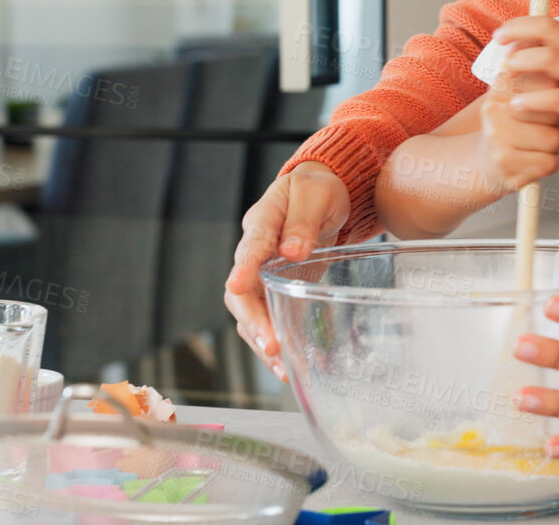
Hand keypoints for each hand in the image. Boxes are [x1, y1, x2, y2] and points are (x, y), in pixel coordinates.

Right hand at [224, 162, 349, 380]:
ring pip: (249, 311)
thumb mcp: (316, 195)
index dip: (243, 268)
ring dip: (262, 340)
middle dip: (253, 320)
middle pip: (241, 291)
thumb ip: (304, 221)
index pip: (250, 246)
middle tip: (271, 346)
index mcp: (263, 220)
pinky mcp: (272, 287)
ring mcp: (260, 271)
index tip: (238, 287)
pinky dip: (274, 340)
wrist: (321, 193)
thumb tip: (291, 250)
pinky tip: (288, 365)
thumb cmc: (317, 189)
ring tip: (282, 368)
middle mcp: (254, 250)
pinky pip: (266, 316)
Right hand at [474, 81, 558, 194]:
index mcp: (501, 85)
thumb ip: (545, 85)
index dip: (558, 99)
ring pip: (554, 139)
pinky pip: (549, 163)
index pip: (550, 84)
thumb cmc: (512, 127)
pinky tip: (534, 161)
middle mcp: (495, 108)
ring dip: (555, 147)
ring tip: (538, 146)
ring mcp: (497, 136)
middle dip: (557, 124)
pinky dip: (549, 165)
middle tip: (542, 129)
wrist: (484, 161)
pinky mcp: (505, 162)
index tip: (545, 107)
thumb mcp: (522, 98)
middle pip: (555, 112)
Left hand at [494, 17, 558, 149]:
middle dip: (515, 33)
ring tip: (507, 74)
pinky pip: (554, 98)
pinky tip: (519, 105)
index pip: (552, 22)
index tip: (507, 33)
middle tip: (498, 44)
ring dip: (520, 65)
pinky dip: (531, 100)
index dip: (524, 25)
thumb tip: (557, 57)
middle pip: (545, 31)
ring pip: (546, 60)